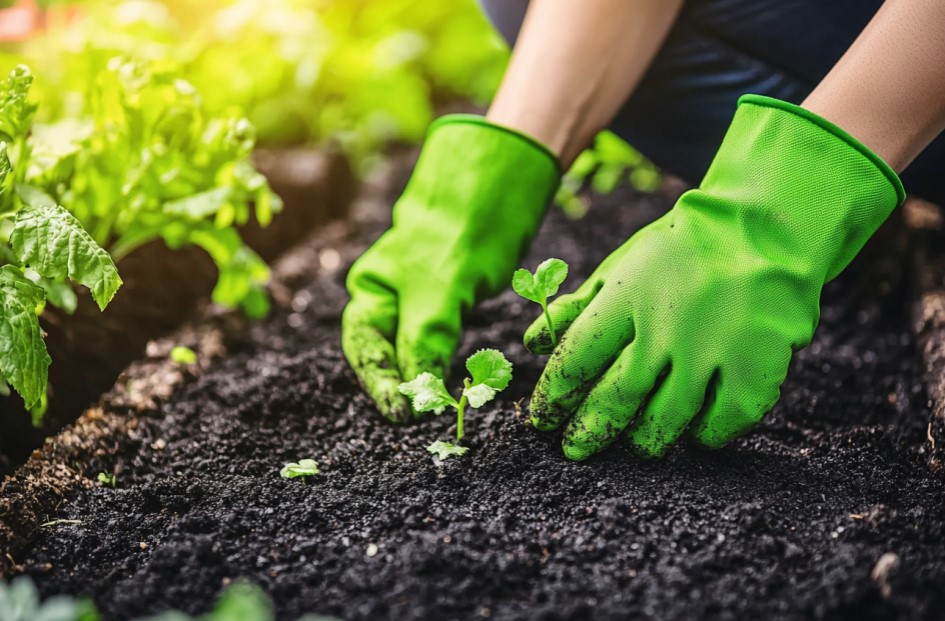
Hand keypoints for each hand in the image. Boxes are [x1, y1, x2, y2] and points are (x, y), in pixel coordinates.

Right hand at [342, 116, 558, 421]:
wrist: (496, 184)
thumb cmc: (461, 227)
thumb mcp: (442, 285)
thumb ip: (425, 337)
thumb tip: (417, 391)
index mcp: (372, 289)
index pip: (367, 348)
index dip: (382, 383)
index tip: (404, 413)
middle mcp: (388, 297)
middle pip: (385, 355)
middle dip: (399, 388)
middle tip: (417, 419)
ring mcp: (418, 300)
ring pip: (414, 353)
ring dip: (423, 381)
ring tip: (435, 409)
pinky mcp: (448, 303)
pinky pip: (439, 343)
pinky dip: (444, 365)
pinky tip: (455, 385)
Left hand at [526, 96, 903, 459]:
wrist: (765, 227)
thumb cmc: (682, 250)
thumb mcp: (623, 265)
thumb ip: (577, 306)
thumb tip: (531, 345)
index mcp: (626, 296)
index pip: (575, 360)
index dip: (553, 398)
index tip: (542, 420)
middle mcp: (665, 327)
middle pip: (615, 399)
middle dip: (588, 432)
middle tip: (574, 450)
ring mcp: (712, 351)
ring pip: (664, 423)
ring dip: (642, 441)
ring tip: (635, 443)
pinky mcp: (755, 369)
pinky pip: (720, 425)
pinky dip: (704, 436)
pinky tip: (694, 433)